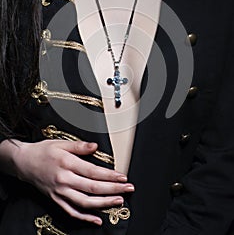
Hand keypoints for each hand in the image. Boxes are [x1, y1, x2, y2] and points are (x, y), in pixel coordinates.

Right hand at [13, 139, 133, 224]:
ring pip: (85, 202)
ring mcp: (60, 192)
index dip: (109, 176)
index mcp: (67, 163)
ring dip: (103, 203)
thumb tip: (96, 146)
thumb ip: (79, 146)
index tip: (123, 177)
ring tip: (118, 201)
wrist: (24, 163)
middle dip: (113, 189)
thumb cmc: (43, 151)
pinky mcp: (56, 200)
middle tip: (128, 189)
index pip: (93, 171)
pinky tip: (97, 220)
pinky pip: (71, 212)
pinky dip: (85, 218)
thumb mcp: (61, 143)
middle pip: (92, 187)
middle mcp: (64, 179)